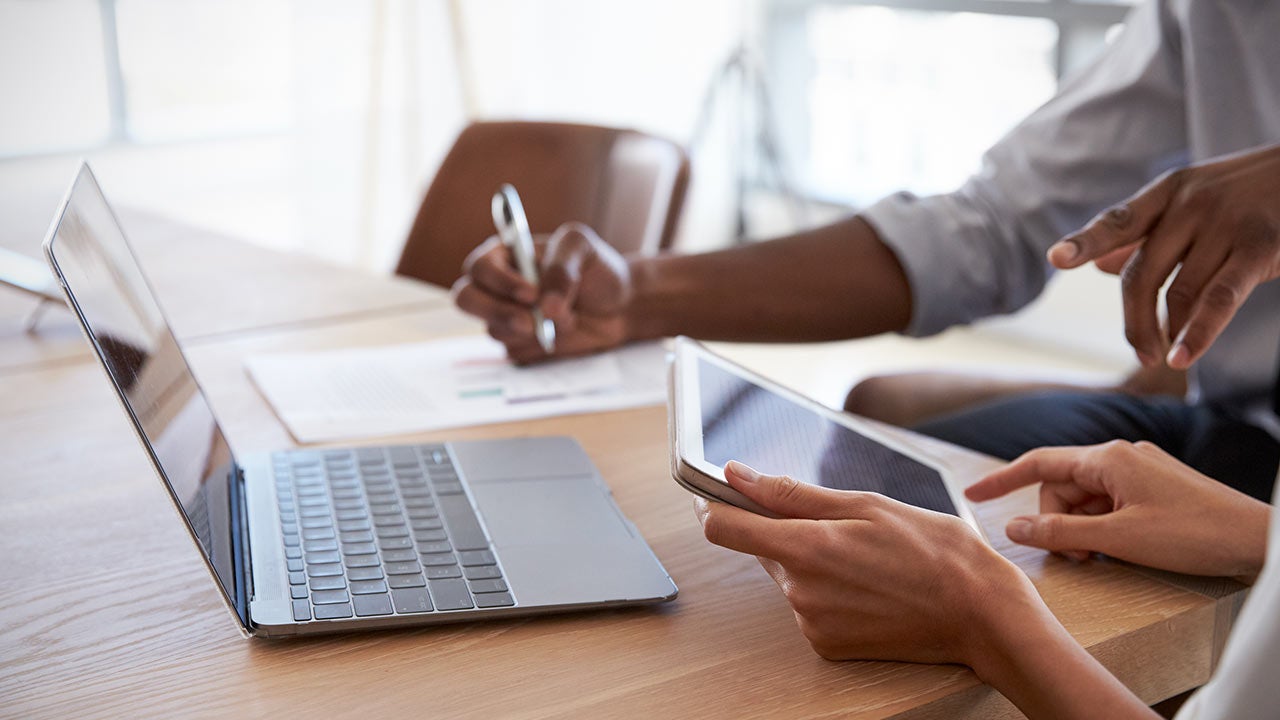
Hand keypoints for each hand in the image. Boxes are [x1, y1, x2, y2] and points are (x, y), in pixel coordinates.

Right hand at [451, 222, 631, 363]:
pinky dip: (538, 346)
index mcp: (505, 255)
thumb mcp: (583, 249)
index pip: (480, 267)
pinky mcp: (516, 343)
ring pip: (493, 329)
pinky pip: (513, 351)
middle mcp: (497, 286)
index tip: (532, 293)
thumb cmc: (596, 270)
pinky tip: (559, 335)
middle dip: (497, 312)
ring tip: (567, 320)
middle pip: (466, 299)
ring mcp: (504, 317)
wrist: (618, 307)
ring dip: (531, 330)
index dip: (500, 281)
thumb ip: (562, 266)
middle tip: (531, 322)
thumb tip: (545, 305)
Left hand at [696, 461, 1035, 664]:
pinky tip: (868, 586)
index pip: (722, 528)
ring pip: (788, 577)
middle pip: (762, 549)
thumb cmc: (931, 549)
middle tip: (842, 526)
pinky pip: (808, 606)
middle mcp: (799, 590)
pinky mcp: (826, 645)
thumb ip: (790, 494)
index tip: (720, 494)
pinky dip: (827, 592)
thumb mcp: (864, 504)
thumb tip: (736, 475)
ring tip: (867, 559)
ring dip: (811, 562)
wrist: (979, 613)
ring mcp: (811, 622)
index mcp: (805, 548)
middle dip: (786, 532)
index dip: (714, 506)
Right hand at [967, 441, 1269, 579]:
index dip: (1001, 480)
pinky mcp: (1154, 489)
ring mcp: (1139, 472)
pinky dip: (1103, 528)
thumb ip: (1059, 531)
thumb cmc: (1193, 533)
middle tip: (1076, 558)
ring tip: (1101, 557)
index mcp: (1107, 458)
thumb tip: (1013, 527)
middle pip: (1062, 488)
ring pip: (1086, 500)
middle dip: (1057, 521)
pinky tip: (1118, 549)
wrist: (1255, 539)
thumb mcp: (1117, 538)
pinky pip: (1110, 505)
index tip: (971, 494)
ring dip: (1082, 529)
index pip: (1038, 463)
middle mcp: (1121, 457)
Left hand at [1047, 143, 1279, 368]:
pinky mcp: (1260, 247)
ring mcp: (1225, 223)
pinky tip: (1184, 357)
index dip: (1085, 241)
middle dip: (1135, 321)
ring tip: (1169, 356)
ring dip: (1169, 333)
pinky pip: (1218, 299)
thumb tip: (1098, 267)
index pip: (1118, 220)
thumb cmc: (1249, 194)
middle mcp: (1190, 204)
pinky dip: (1199, 333)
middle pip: (1140, 274)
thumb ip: (1146, 234)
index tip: (1056, 258)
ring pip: (1179, 293)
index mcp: (1168, 191)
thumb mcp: (1193, 202)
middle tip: (1142, 354)